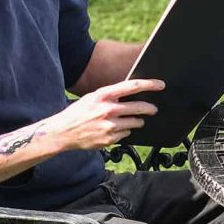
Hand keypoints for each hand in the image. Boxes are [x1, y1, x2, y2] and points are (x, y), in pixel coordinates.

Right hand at [48, 78, 164, 150]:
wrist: (63, 132)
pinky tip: (114, 130)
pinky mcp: (110, 139)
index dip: (149, 84)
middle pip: (139, 107)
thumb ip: (110, 95)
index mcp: (103, 95)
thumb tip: (131, 93)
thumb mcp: (92, 97)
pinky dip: (124, 131)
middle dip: (150, 108)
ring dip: (137, 121)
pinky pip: (126, 134)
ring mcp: (110, 126)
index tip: (160, 85)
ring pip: (135, 122)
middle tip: (153, 109)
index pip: (132, 86)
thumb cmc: (78, 113)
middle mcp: (108, 109)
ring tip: (132, 120)